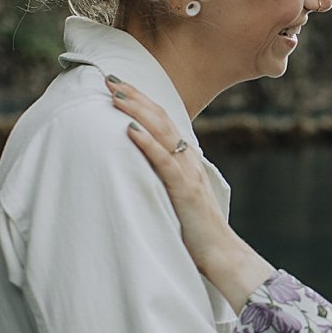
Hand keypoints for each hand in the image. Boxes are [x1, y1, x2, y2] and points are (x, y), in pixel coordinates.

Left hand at [107, 76, 273, 306]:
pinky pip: (164, 162)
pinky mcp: (184, 190)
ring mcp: (188, 173)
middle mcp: (188, 160)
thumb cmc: (196, 230)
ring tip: (115, 95)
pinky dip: (147, 143)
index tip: (119, 85)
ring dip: (137, 110)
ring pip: (162, 132)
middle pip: (161, 118)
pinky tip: (130, 129)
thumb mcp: (178, 197)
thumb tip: (141, 168)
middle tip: (109, 78)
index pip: (163, 120)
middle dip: (134, 96)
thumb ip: (164, 178)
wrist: (222, 254)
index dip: (142, 100)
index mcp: (186, 160)